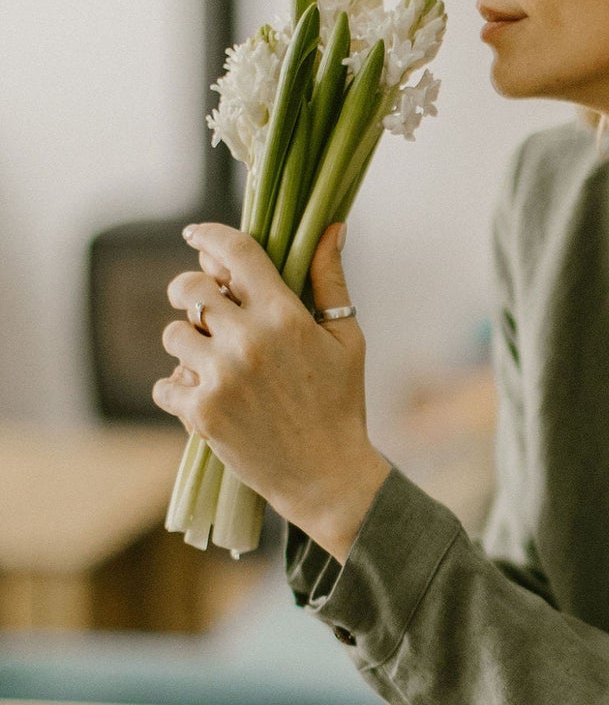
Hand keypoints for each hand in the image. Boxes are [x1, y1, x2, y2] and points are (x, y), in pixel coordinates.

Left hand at [154, 221, 389, 560]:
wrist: (328, 476)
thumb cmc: (341, 405)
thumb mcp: (346, 340)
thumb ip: (330, 281)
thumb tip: (330, 228)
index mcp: (285, 315)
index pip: (236, 252)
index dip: (210, 236)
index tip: (196, 235)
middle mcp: (249, 340)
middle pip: (189, 288)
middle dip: (188, 291)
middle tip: (199, 308)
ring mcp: (221, 377)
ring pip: (173, 334)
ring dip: (186, 344)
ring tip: (211, 363)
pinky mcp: (201, 413)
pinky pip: (165, 383)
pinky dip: (178, 389)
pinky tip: (205, 397)